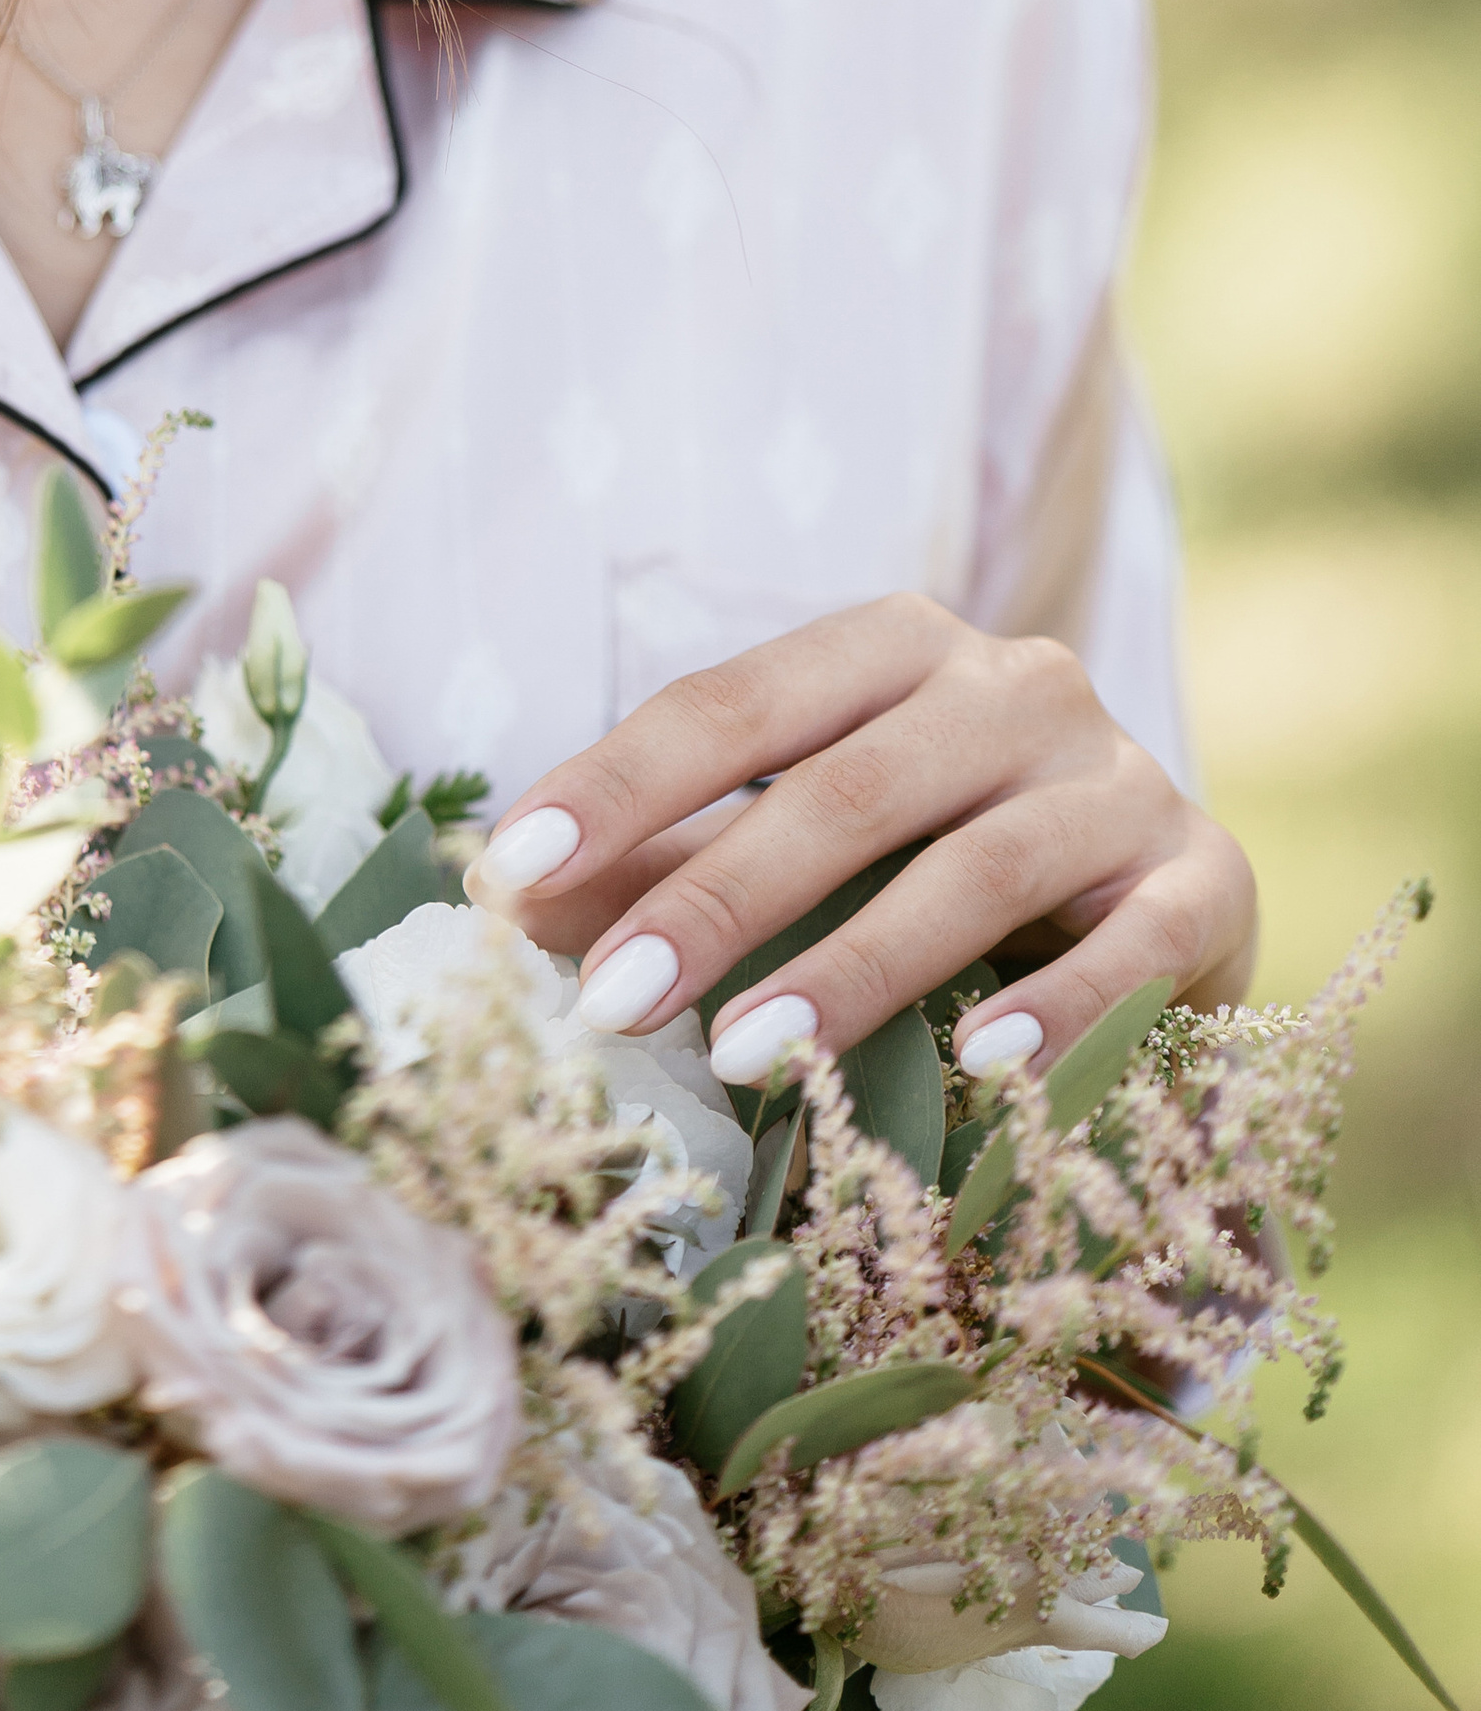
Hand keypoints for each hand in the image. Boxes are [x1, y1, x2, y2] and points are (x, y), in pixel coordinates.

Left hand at [466, 594, 1256, 1087]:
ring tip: (742, 1053)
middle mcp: (1014, 685)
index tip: (509, 873)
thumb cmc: (941, 858)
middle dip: (712, 897)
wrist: (1161, 902)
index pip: (733, 703)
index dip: (618, 785)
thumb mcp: (805, 837)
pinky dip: (1054, 1005)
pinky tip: (979, 1064)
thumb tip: (505, 903)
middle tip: (607, 1001)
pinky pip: (1129, 943)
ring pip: (975, 865)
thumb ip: (669, 860)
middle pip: (844, 786)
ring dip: (853, 967)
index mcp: (894, 646)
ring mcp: (1117, 778)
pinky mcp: (1205, 877)